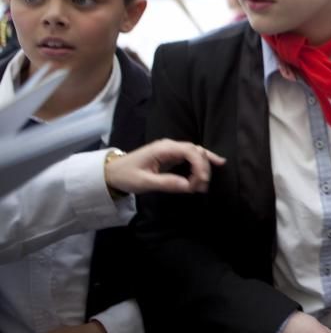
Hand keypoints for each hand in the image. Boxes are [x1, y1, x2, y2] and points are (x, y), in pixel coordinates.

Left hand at [104, 139, 224, 195]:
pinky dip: (203, 161)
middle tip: (201, 187)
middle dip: (203, 168)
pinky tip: (215, 164)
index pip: (190, 152)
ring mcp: (172, 149)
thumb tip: (189, 186)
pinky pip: (192, 156)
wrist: (112, 172)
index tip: (200, 182)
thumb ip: (167, 183)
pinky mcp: (172, 155)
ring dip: (204, 166)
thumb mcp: (144, 182)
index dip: (200, 166)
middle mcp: (170, 146)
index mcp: (164, 148)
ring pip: (196, 152)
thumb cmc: (126, 175)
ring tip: (206, 182)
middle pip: (196, 151)